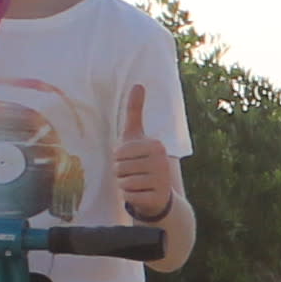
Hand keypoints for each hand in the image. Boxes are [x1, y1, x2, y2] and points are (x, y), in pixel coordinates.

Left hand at [113, 86, 175, 221]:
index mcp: (156, 145)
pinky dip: (130, 197)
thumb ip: (135, 111)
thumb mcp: (136, 136)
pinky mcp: (158, 197)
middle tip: (133, 174)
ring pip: (123, 182)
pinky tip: (140, 195)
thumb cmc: (142, 162)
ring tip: (136, 183)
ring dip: (124, 185)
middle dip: (120, 173)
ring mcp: (162, 180)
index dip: (118, 159)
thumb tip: (138, 84)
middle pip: (119, 168)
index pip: (119, 153)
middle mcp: (162, 161)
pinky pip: (130, 196)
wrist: (159, 195)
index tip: (130, 160)